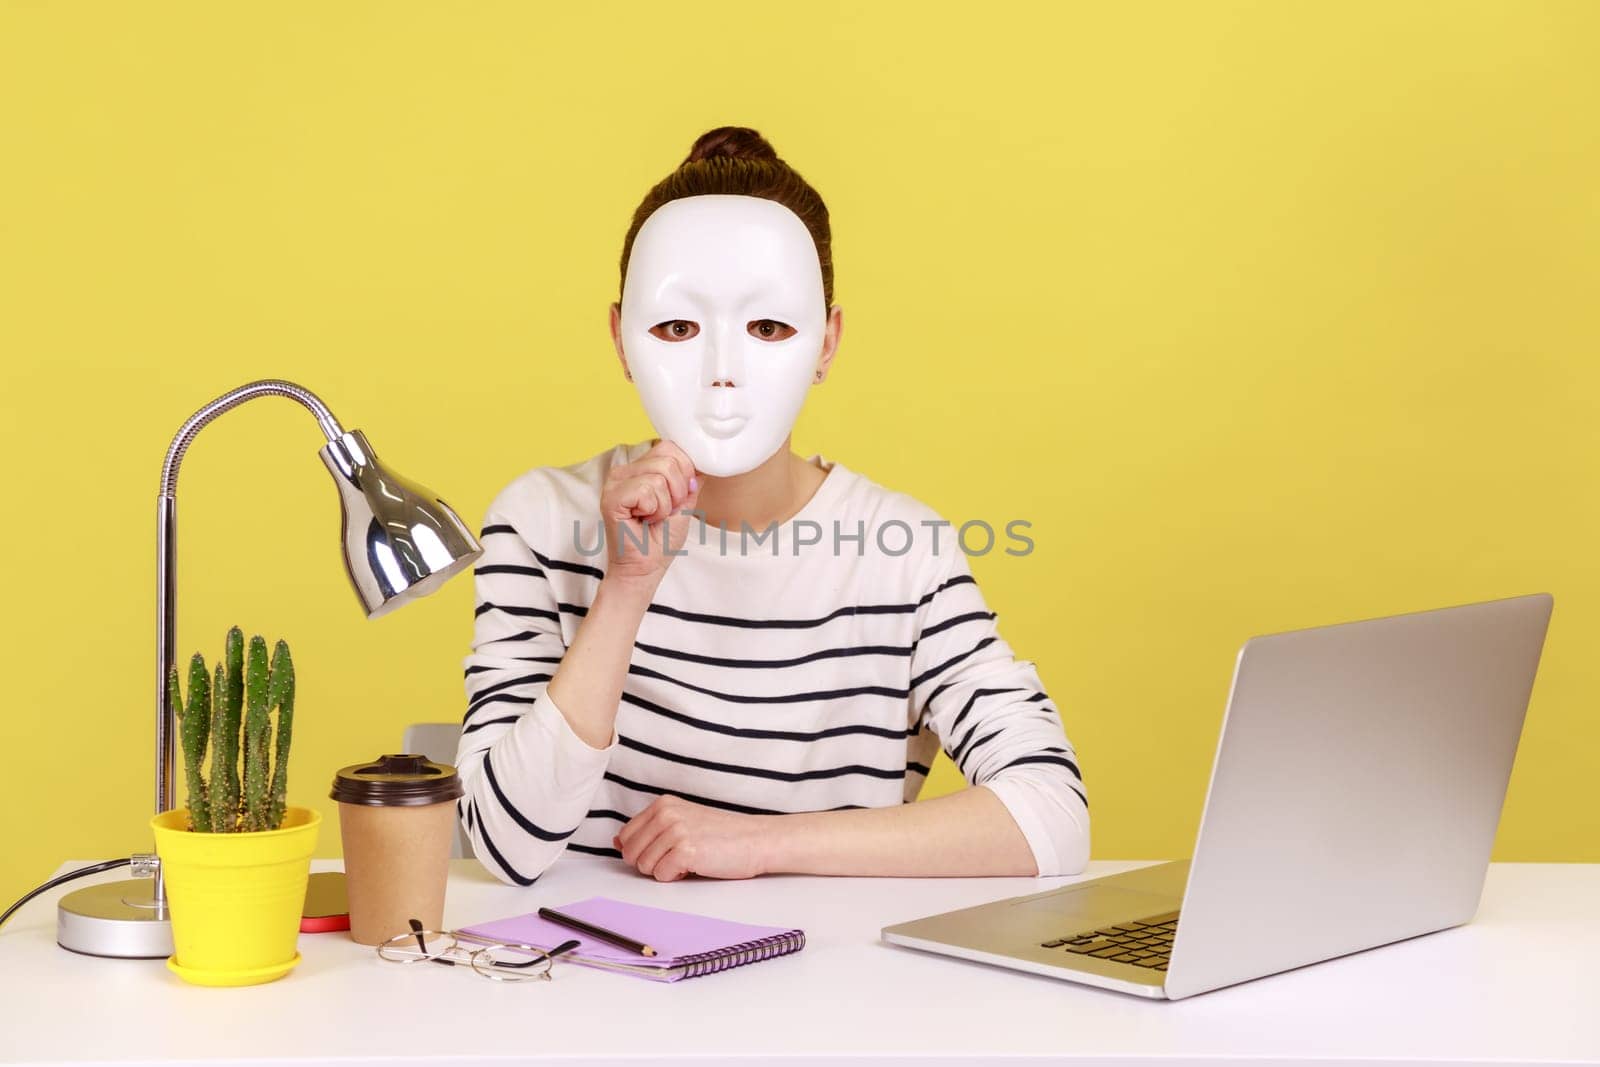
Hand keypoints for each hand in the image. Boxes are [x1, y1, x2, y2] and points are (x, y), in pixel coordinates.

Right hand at [600, 440, 700, 587]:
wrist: (645, 569)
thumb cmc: (660, 541)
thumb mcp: (685, 504)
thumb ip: (691, 479)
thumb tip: (703, 459)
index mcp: (640, 468)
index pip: (670, 447)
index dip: (685, 472)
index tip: (676, 499)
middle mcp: (624, 470)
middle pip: (668, 458)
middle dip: (678, 490)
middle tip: (663, 511)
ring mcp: (615, 482)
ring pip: (659, 475)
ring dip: (665, 504)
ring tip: (651, 517)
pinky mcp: (611, 497)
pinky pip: (647, 490)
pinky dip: (653, 509)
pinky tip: (641, 520)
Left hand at [613, 795, 771, 880]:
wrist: (756, 840)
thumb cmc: (722, 835)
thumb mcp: (681, 823)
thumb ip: (649, 831)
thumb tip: (617, 842)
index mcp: (663, 804)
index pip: (625, 836)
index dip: (641, 851)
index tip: (663, 851)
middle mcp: (666, 814)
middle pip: (630, 853)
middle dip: (650, 863)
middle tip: (678, 857)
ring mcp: (675, 831)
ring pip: (644, 867)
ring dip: (666, 871)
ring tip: (690, 859)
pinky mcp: (686, 851)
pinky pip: (662, 876)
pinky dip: (678, 877)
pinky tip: (696, 865)